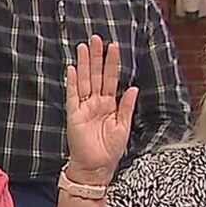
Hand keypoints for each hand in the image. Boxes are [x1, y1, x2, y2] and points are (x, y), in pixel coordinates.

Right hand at [64, 35, 137, 185]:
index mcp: (110, 104)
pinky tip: (73, 69)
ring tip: (84, 47)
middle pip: (96, 75)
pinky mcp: (74, 115)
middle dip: (96, 57)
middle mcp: (96, 102)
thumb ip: (127, 106)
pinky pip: (73, 96)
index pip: (111, 78)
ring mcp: (84, 107)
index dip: (112, 63)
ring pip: (84, 81)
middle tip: (96, 39)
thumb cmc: (109, 150)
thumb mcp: (124, 127)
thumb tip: (133, 87)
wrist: (96, 167)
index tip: (114, 46)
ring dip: (84, 64)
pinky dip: (72, 82)